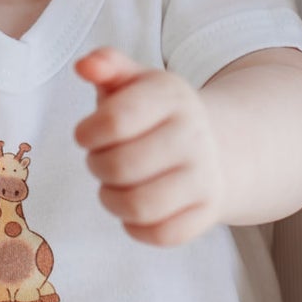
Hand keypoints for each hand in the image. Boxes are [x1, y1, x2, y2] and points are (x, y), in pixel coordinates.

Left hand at [72, 47, 226, 247]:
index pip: (114, 121)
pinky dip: (137, 227)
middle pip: (120, 167)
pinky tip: (136, 208)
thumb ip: (107, 66)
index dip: (87, 133)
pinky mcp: (208, 212)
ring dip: (111, 200)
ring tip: (113, 186)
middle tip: (101, 160)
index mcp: (172, 96)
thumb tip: (85, 66)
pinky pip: (162, 234)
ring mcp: (204, 176)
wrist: (216, 146)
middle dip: (98, 166)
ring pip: (139, 206)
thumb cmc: (156, 115)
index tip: (87, 134)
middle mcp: (194, 135)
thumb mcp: (135, 82)